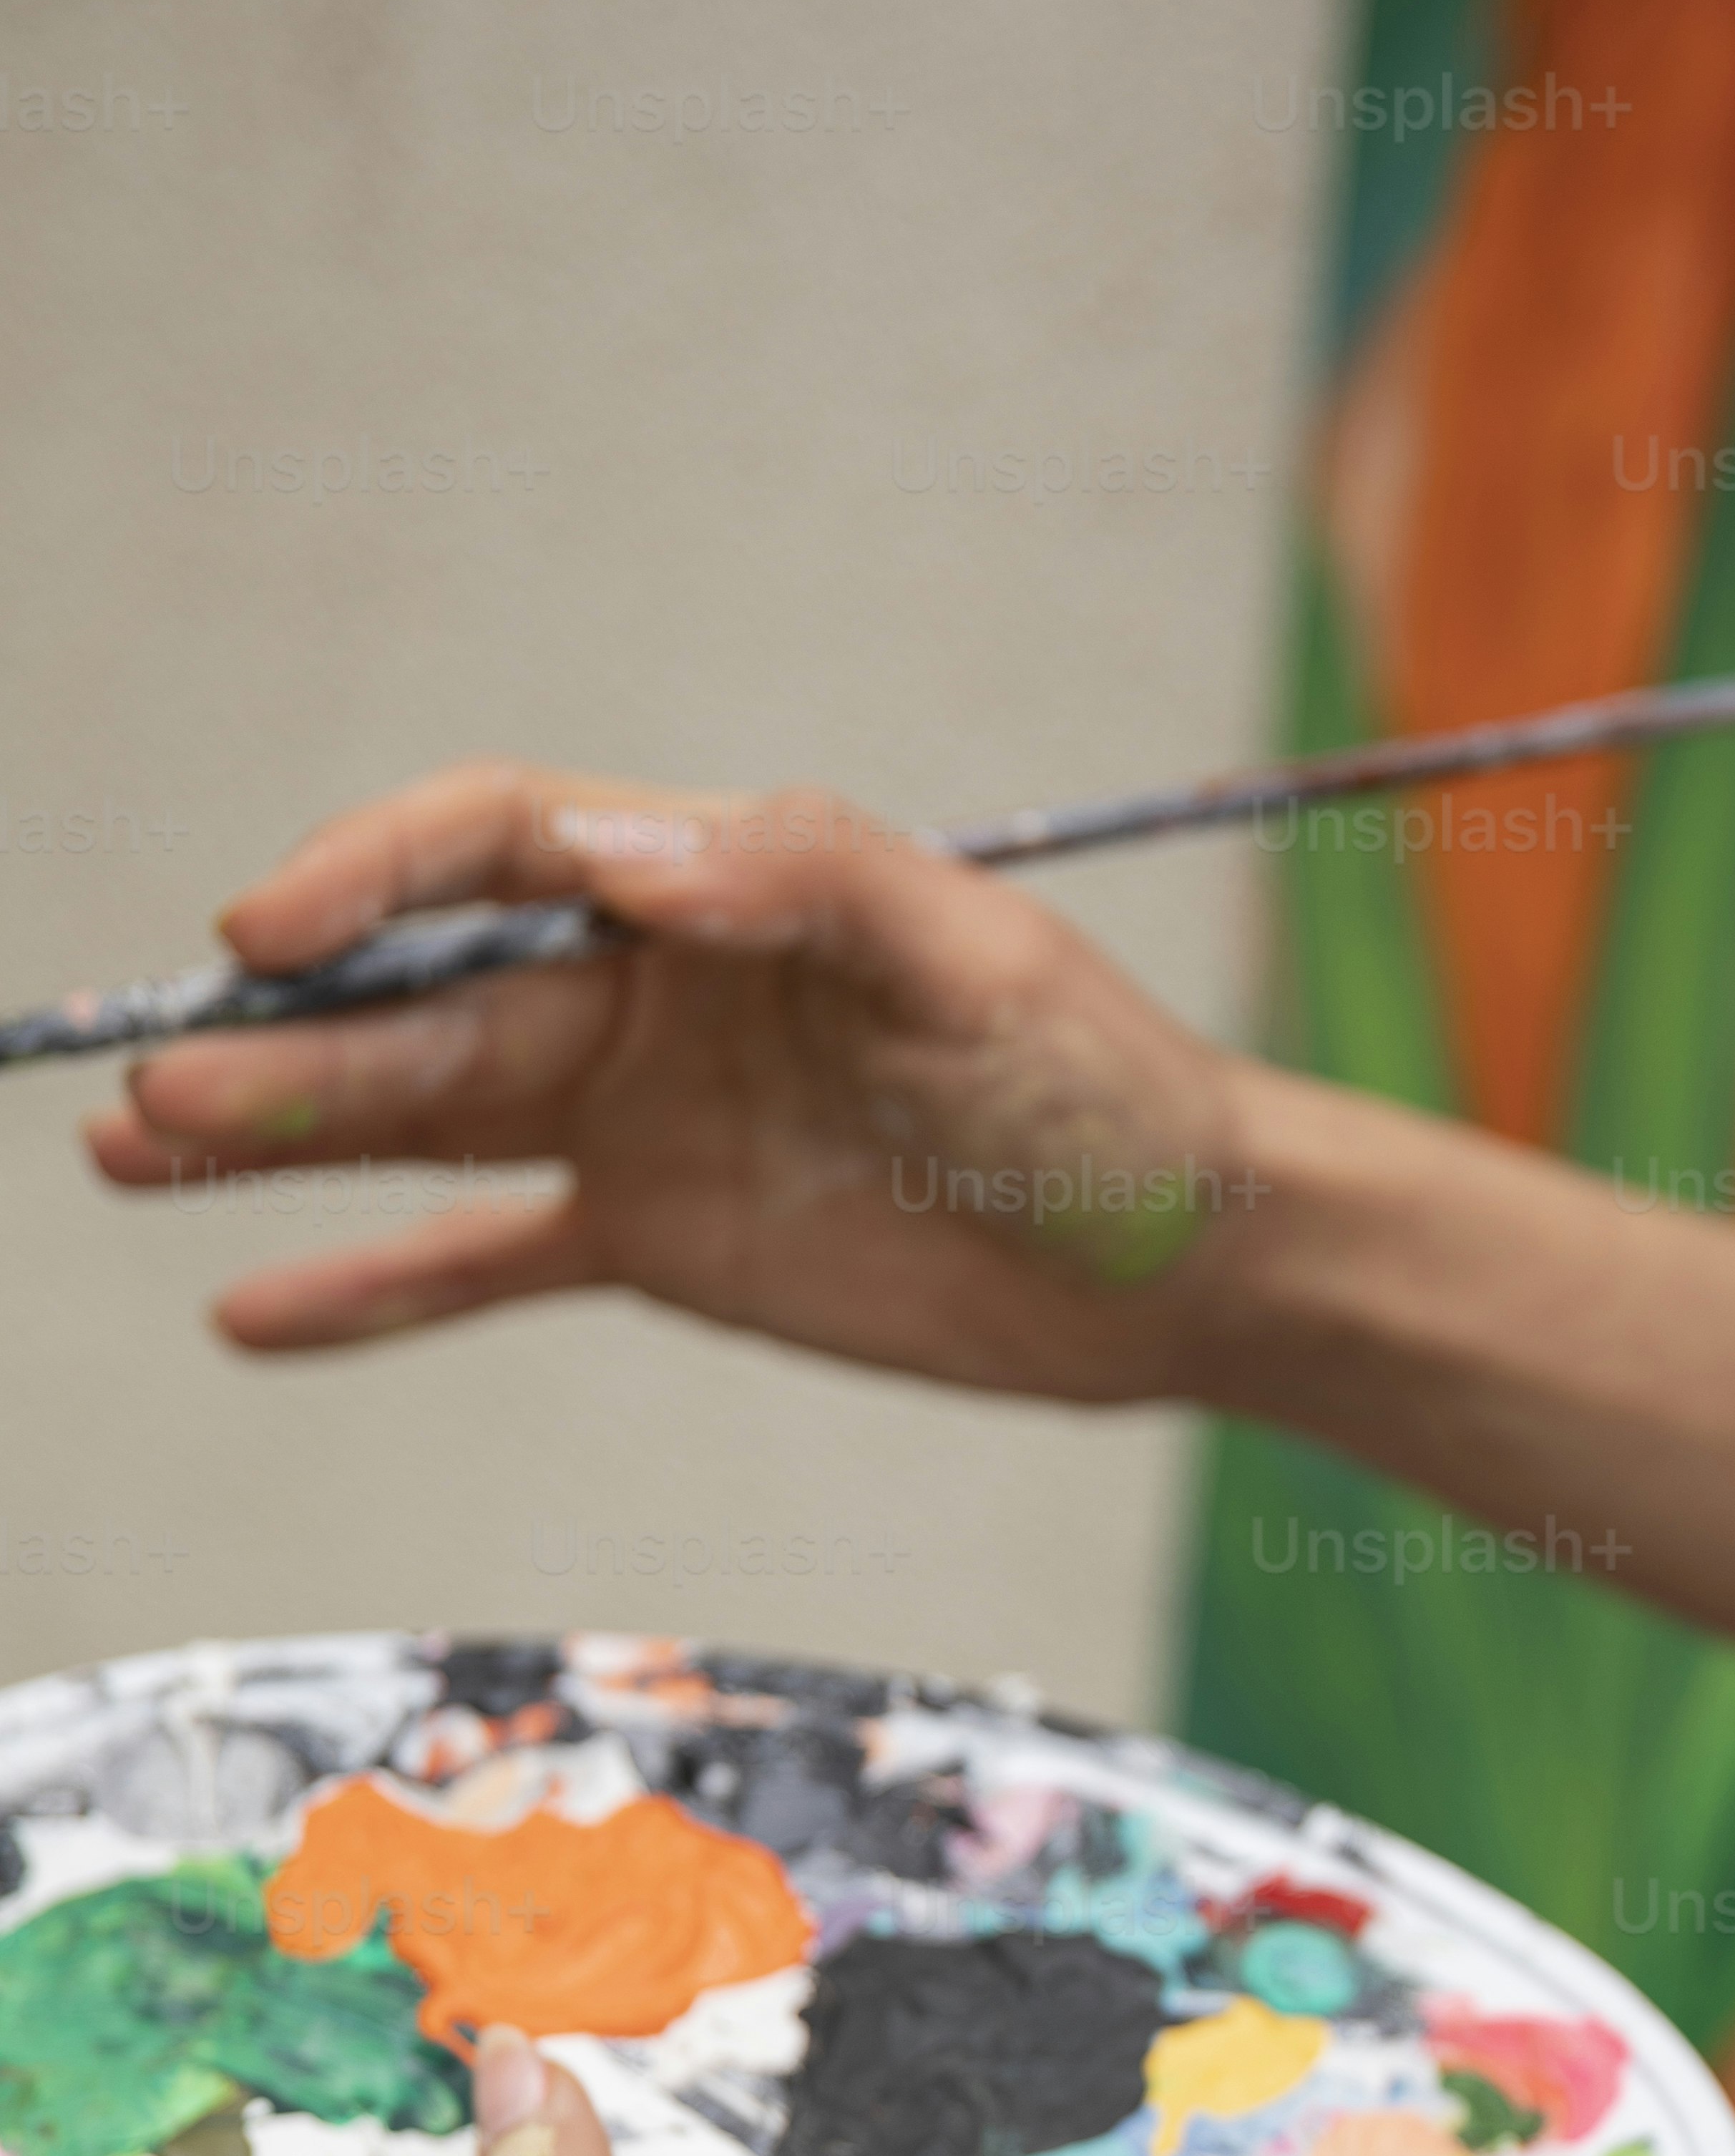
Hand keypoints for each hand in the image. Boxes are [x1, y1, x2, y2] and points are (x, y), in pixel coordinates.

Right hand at [86, 765, 1259, 1398]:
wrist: (1177, 1255)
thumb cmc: (1100, 1085)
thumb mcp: (977, 962)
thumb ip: (807, 885)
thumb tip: (632, 856)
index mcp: (715, 892)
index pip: (501, 848)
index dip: (375, 879)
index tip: (273, 934)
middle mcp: (650, 993)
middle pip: (428, 999)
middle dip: (291, 1044)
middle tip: (159, 1094)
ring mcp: (640, 1121)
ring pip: (423, 1119)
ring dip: (284, 1139)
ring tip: (136, 1156)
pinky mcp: (658, 1242)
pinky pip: (485, 1260)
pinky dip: (372, 1287)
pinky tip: (251, 1307)